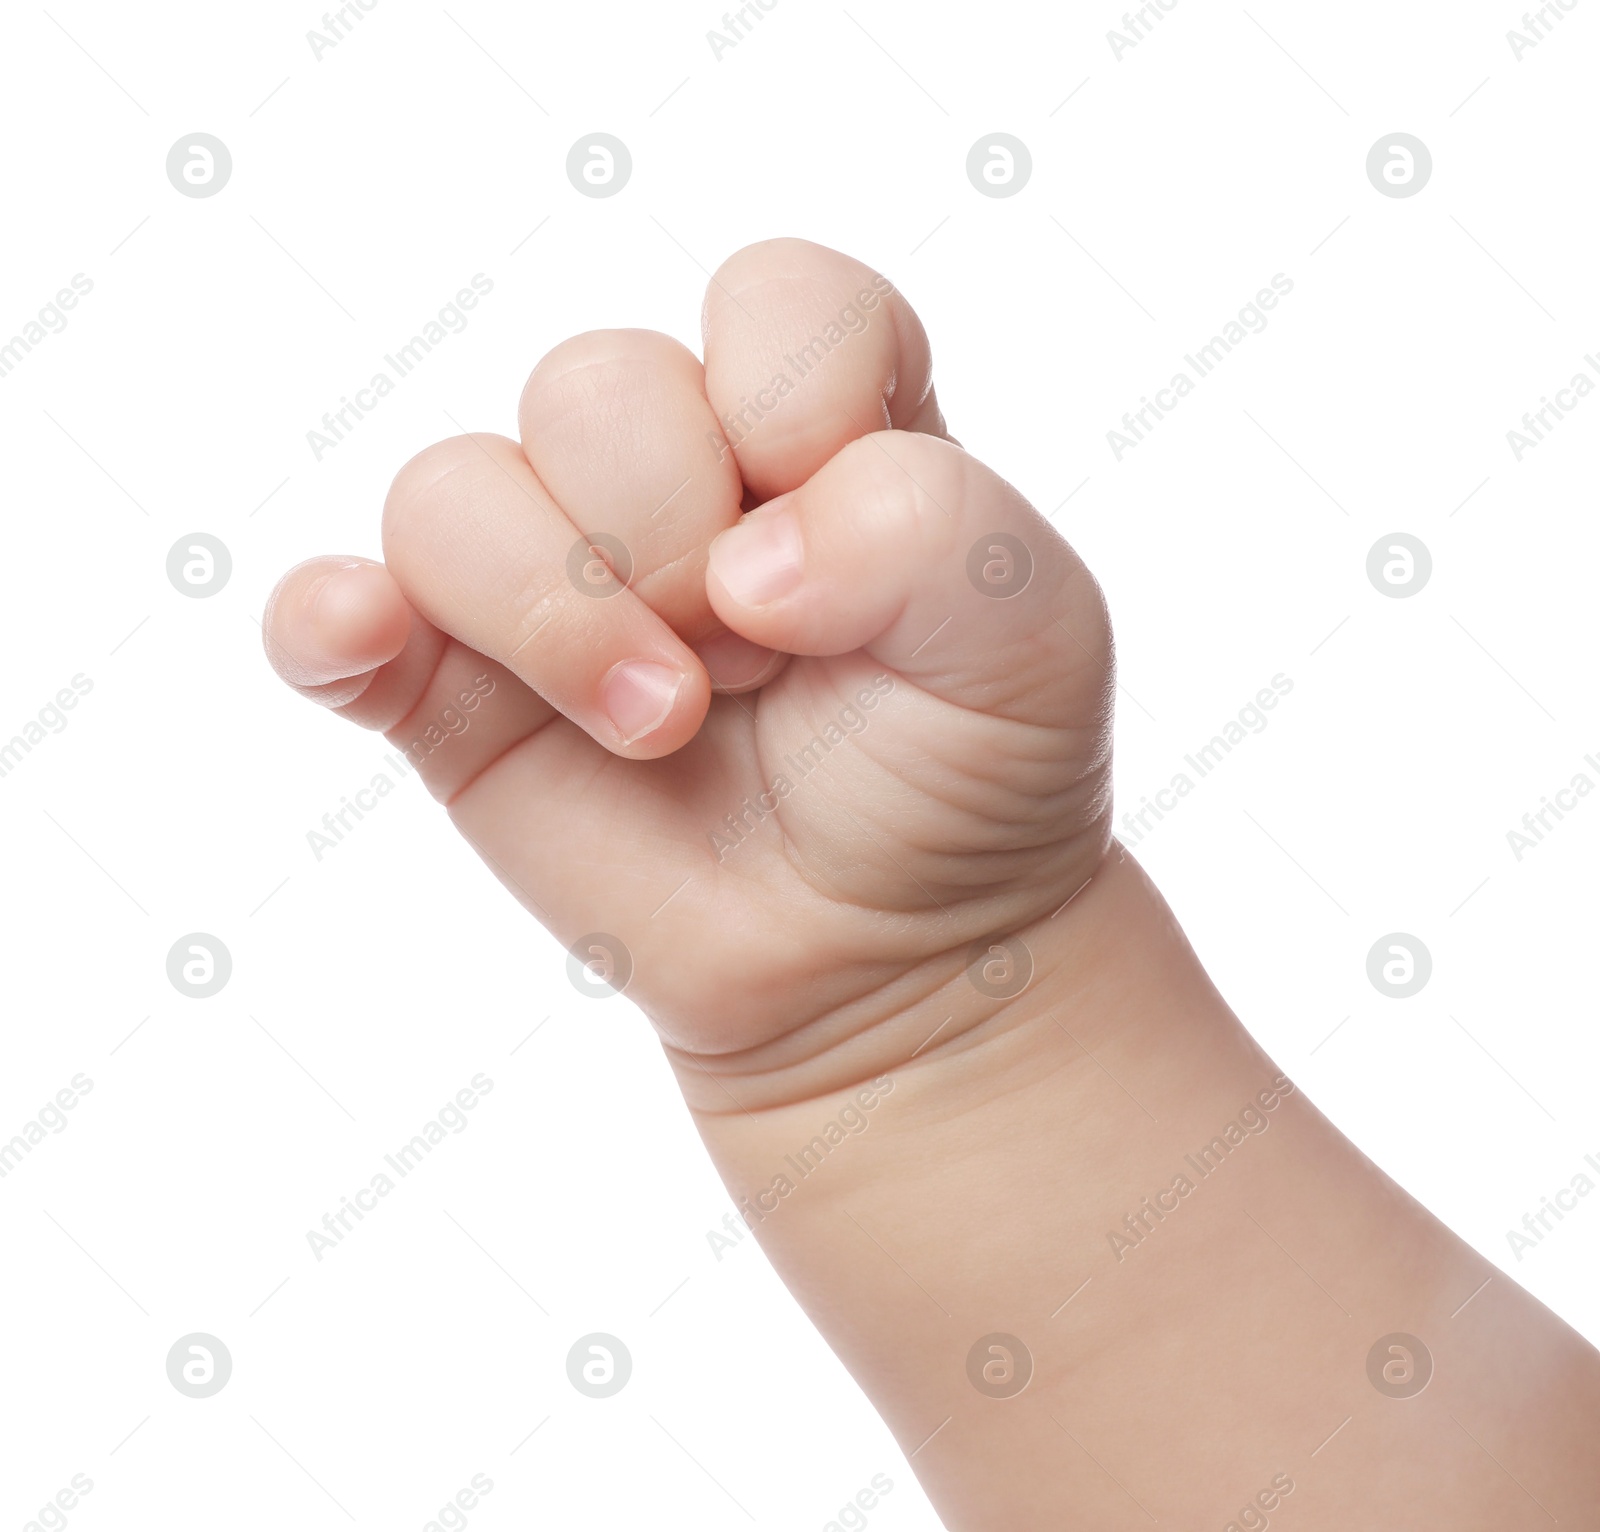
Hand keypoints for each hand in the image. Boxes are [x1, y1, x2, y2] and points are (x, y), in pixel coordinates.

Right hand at [264, 238, 1113, 1069]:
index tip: (838, 547)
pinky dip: (331, 621)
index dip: (795, 403)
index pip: (775, 301)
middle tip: (755, 667)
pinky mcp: (455, 691)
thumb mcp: (1031, 639)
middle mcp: (673, 476)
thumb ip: (932, 531)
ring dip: (555, 614)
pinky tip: (365, 648)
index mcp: (817, 422)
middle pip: (593, 383)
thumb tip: (740, 564)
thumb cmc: (964, 777)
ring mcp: (552, 580)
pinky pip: (335, 615)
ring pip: (453, 488)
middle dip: (675, 535)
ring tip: (660, 729)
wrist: (886, 954)